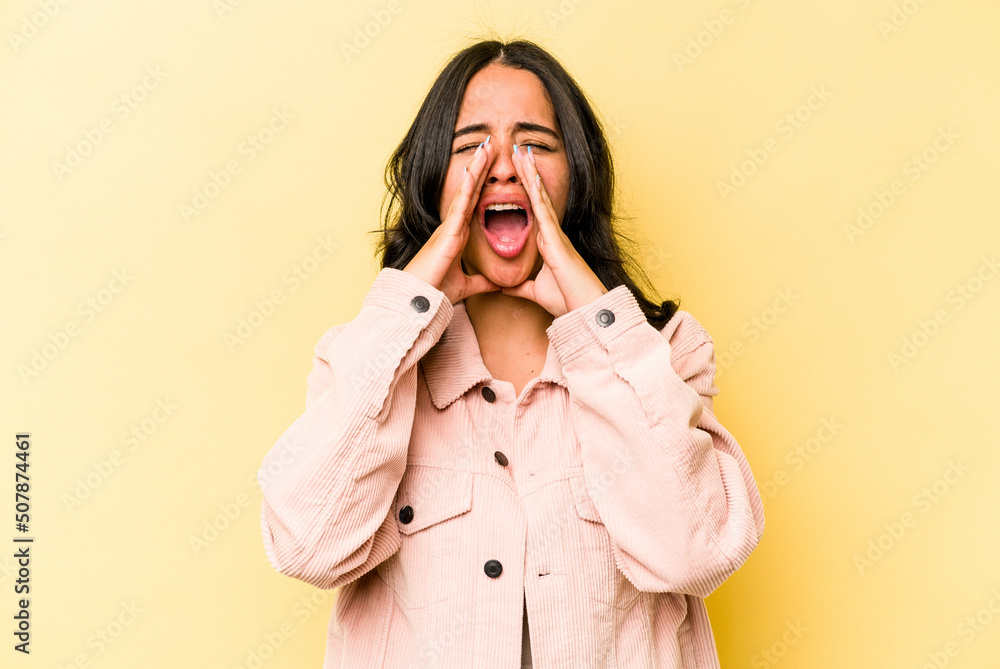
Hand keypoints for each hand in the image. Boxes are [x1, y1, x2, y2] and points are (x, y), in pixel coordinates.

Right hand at [402, 139, 501, 304]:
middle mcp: (454, 227)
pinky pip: (460, 205)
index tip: (492, 167)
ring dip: (476, 168)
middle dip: (480, 168)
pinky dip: (467, 187)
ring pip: (466, 191)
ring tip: (486, 147)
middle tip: (490, 145)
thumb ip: (482, 282)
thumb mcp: (468, 286)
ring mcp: (450, 227)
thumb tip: (498, 283)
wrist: (420, 301)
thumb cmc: (437, 292)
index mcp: (459, 237)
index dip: (483, 185)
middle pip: (471, 191)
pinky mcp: (448, 232)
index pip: (474, 204)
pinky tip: (474, 170)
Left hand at [502, 144, 607, 316]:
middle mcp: (552, 234)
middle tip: (518, 151)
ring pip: (540, 197)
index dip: (526, 190)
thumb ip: (520, 287)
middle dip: (528, 174)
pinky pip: (543, 211)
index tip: (517, 172)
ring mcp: (555, 234)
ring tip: (522, 152)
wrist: (584, 310)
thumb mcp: (535, 292)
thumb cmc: (567, 301)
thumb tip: (505, 287)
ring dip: (531, 174)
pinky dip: (536, 193)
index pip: (533, 210)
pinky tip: (530, 175)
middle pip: (537, 197)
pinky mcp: (556, 239)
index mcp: (547, 243)